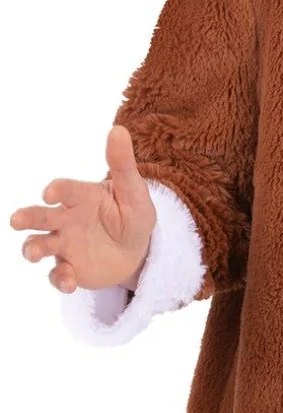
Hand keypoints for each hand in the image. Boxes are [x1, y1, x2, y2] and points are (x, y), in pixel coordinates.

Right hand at [9, 124, 155, 294]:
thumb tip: (119, 129)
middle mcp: (66, 219)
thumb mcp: (134, 192)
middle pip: (42, 217)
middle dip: (28, 217)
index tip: (51, 193)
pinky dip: (60, 279)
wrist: (137, 249)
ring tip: (31, 254)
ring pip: (41, 244)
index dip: (58, 190)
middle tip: (16, 221)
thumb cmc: (132, 214)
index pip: (67, 190)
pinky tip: (69, 283)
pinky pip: (59, 274)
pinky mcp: (70, 268)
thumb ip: (123, 165)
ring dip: (32, 248)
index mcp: (81, 197)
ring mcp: (65, 244)